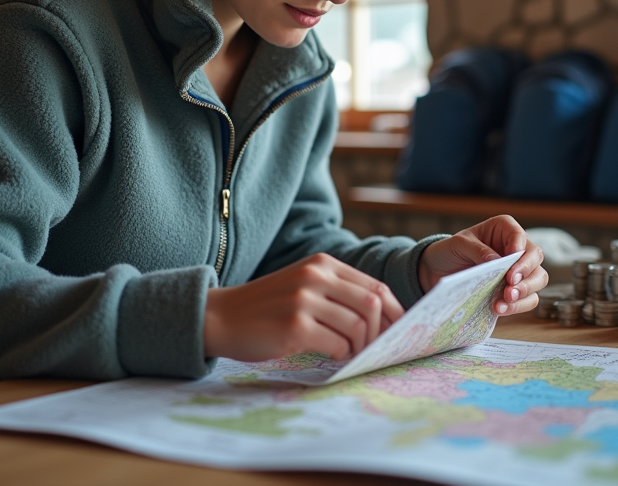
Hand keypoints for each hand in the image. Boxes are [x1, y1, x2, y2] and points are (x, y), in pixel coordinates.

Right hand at [203, 253, 404, 361]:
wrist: (221, 316)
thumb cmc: (267, 307)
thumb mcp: (304, 285)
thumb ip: (338, 292)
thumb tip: (383, 316)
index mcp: (322, 263)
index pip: (375, 286)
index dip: (393, 312)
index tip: (396, 331)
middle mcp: (315, 276)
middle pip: (373, 304)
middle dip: (380, 332)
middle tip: (372, 347)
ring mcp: (304, 300)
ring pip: (358, 326)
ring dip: (360, 346)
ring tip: (347, 352)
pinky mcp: (295, 326)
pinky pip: (337, 344)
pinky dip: (341, 354)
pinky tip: (329, 354)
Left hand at [418, 215, 546, 316]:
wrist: (439, 271)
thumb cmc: (451, 251)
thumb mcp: (459, 245)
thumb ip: (478, 250)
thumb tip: (497, 261)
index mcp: (504, 228)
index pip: (520, 236)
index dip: (519, 254)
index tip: (510, 272)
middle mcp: (516, 247)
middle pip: (536, 258)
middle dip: (526, 276)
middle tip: (509, 289)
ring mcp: (519, 269)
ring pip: (538, 279)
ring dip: (525, 292)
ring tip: (505, 301)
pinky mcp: (515, 289)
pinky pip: (528, 298)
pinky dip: (517, 306)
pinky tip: (499, 309)